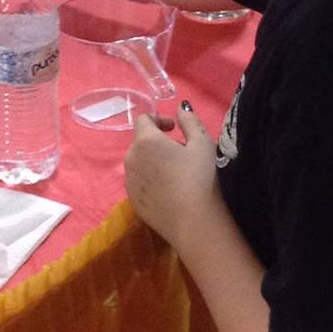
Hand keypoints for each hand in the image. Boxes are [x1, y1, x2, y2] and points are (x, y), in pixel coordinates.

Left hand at [125, 102, 218, 251]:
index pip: (143, 119)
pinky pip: (138, 183)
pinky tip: (169, 191)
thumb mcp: (203, 144)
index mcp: (146, 141)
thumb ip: (190, 121)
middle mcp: (131, 159)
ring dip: (152, 161)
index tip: (174, 128)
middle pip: (140, 142)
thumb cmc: (201, 178)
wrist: (194, 222)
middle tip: (180, 151)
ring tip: (175, 172)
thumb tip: (181, 109)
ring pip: (138, 163)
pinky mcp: (133, 202)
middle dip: (157, 141)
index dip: (159, 119)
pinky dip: (150, 180)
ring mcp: (129, 182)